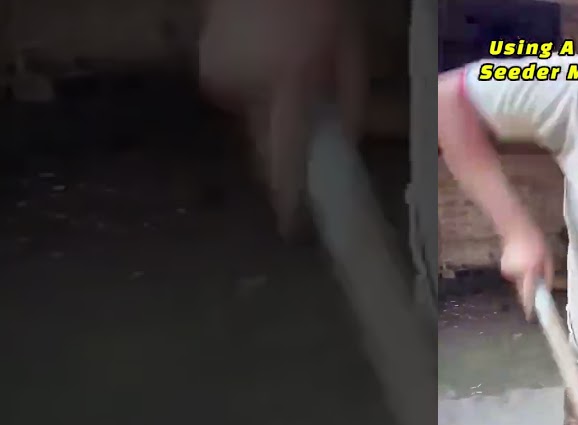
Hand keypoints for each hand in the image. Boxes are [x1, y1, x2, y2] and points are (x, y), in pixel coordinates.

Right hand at [198, 0, 364, 238]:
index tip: (292, 229)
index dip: (288, 197)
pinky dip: (256, 94)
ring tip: (293, 82)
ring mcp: (218, 76)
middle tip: (309, 148)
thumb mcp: (352, 51)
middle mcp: (243, 88)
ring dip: (273, 118)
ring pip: (250, 122)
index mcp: (286, 84)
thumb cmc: (323, 3)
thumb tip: (346, 148)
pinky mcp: (205, 66)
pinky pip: (238, 97)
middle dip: (285, 154)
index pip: (285, 157)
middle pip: (264, 146)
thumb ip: (351, 103)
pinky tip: (271, 63)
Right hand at [500, 232, 553, 317]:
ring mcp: (508, 271)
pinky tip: (522, 259)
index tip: (531, 316)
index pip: (528, 293)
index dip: (530, 306)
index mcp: (529, 270)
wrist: (516, 226)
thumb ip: (547, 274)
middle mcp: (516, 273)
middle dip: (530, 288)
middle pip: (523, 289)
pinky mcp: (504, 268)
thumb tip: (547, 289)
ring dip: (526, 277)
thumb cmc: (536, 240)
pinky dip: (520, 271)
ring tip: (530, 263)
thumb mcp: (548, 256)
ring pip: (519, 282)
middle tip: (537, 278)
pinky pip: (515, 275)